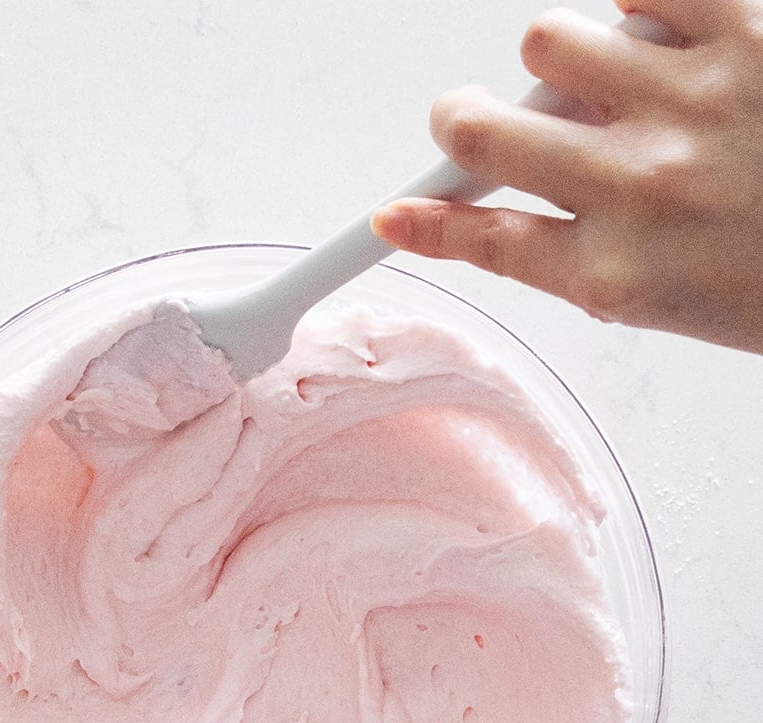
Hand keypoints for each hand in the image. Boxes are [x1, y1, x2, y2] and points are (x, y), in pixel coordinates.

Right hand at [372, 0, 762, 353]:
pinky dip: (642, 3)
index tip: (393, 216)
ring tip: (627, 75)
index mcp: (619, 267)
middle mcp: (642, 185)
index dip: (422, 219)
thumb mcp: (668, 297)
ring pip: (550, 38)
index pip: (474, 234)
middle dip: (468, 119)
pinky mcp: (749, 29)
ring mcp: (696, 99)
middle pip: (477, 125)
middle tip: (499, 118)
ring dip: (571, 55)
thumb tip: (432, 220)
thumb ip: (555, 254)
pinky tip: (669, 34)